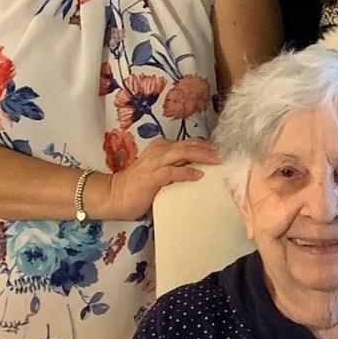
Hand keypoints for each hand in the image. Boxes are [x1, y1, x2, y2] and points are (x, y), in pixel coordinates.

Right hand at [106, 137, 221, 219]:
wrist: (114, 195)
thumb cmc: (138, 186)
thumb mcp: (160, 172)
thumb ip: (176, 167)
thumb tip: (200, 169)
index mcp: (161, 148)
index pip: (187, 143)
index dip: (205, 146)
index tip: (220, 151)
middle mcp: (159, 151)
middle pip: (188, 145)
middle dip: (208, 149)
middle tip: (224, 154)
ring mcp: (154, 163)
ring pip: (182, 153)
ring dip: (201, 156)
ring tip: (217, 161)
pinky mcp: (151, 177)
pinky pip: (172, 172)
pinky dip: (186, 172)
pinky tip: (199, 175)